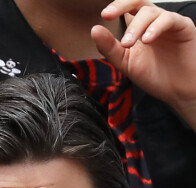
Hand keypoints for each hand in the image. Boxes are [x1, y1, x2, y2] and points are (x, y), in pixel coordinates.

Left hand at [92, 0, 195, 121]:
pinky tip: (147, 39)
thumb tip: (94, 30)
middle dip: (122, 5)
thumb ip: (110, 48)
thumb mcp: (125, 63)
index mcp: (137, 29)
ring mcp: (167, 23)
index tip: (104, 15)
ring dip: (136, 26)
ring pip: (150, 12)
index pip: (126, 10)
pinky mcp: (183, 26)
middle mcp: (152, 22)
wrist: (177, 89)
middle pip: (138, 2)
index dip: (116, 7)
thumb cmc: (154, 75)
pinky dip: (156, 27)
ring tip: (127, 43)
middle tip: (108, 15)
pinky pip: (169, 19)